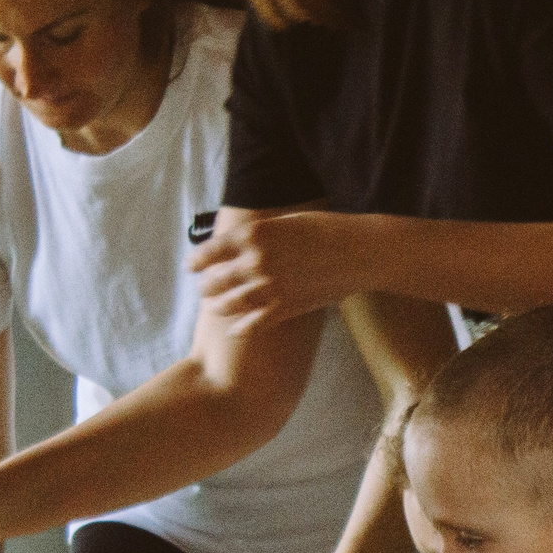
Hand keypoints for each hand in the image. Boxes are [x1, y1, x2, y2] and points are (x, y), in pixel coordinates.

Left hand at [189, 210, 362, 333]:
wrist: (360, 252)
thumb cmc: (325, 230)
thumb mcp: (284, 222)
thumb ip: (258, 234)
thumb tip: (239, 244)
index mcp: (252, 235)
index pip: (208, 252)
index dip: (196, 262)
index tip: (192, 267)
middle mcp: (255, 262)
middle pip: (214, 281)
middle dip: (207, 286)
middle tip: (206, 289)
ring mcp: (270, 287)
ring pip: (228, 304)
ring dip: (218, 307)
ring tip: (216, 308)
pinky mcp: (286, 308)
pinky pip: (252, 324)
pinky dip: (240, 328)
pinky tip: (235, 329)